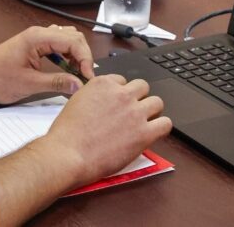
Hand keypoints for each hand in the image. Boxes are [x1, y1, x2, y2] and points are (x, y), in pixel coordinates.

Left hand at [0, 25, 93, 103]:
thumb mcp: (28, 84)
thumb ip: (56, 82)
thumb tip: (78, 84)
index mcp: (37, 38)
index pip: (73, 41)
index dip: (85, 59)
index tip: (88, 76)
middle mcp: (38, 34)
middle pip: (73, 37)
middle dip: (84, 56)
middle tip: (86, 76)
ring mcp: (36, 39)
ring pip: (67, 40)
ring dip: (76, 55)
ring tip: (78, 74)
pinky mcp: (34, 46)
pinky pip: (58, 45)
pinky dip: (67, 56)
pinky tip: (67, 70)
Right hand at [42, 74, 170, 184]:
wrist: (69, 153)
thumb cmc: (67, 133)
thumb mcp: (77, 102)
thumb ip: (94, 97)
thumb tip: (102, 104)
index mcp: (103, 84)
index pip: (122, 80)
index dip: (121, 93)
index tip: (118, 104)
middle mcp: (121, 94)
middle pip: (142, 87)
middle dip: (138, 98)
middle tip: (132, 112)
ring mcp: (134, 112)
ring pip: (157, 101)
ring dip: (152, 111)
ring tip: (144, 122)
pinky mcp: (144, 133)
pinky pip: (166, 123)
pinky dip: (162, 127)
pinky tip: (153, 133)